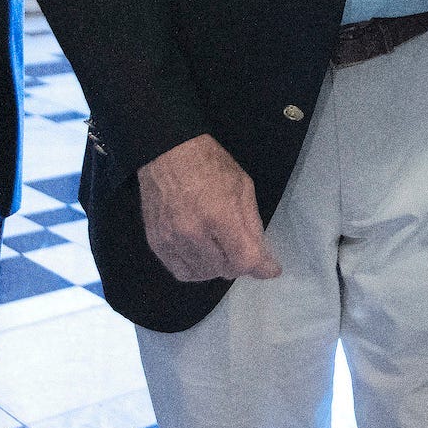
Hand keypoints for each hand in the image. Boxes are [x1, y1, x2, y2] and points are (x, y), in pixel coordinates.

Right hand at [138, 134, 280, 282]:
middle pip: (226, 270)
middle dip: (240, 263)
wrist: (168, 153)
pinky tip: (202, 255)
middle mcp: (193, 233)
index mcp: (219, 214)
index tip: (271, 268)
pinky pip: (182, 272)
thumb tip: (262, 258)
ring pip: (204, 274)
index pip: (245, 259)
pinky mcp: (156, 243)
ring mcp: (172, 240)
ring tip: (221, 249)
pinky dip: (197, 269)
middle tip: (241, 248)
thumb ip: (252, 224)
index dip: (262, 268)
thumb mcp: (243, 186)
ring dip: (218, 267)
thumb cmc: (210, 164)